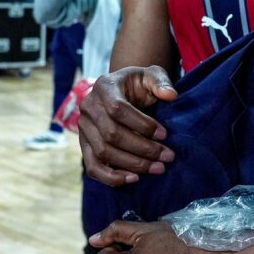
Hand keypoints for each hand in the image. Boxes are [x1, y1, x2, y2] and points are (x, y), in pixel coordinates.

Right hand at [78, 66, 177, 185]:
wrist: (123, 92)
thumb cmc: (139, 84)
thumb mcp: (151, 75)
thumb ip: (161, 82)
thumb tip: (170, 95)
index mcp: (103, 86)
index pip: (117, 109)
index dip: (142, 125)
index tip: (164, 134)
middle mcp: (88, 107)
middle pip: (111, 135)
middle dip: (142, 149)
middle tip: (167, 156)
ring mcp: (83, 128)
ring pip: (103, 153)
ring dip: (132, 164)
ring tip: (158, 168)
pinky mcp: (85, 146)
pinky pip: (93, 167)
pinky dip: (111, 177)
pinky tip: (134, 179)